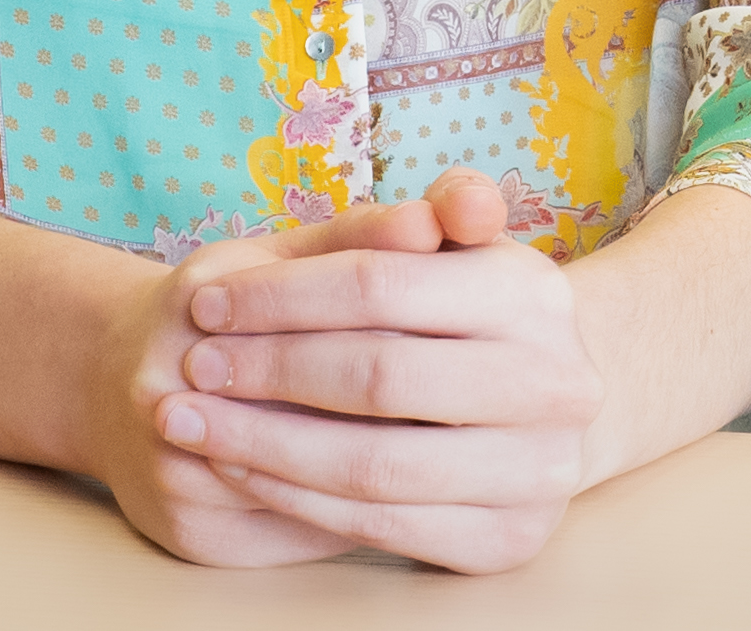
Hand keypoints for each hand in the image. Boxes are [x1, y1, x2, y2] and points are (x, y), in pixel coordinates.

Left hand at [137, 168, 611, 574]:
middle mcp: (557, 384)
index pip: (383, 284)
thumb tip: (437, 210)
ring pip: (373, 462)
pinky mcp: (510, 540)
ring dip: (263, 443)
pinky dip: (297, 497)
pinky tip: (243, 468)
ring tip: (194, 422)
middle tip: (195, 366)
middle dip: (268, 370)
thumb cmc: (461, 317)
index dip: (283, 295)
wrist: (532, 409)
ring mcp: (539, 471)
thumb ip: (432, 214)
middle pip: (379, 376)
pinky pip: (381, 525)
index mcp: (536, 294)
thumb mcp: (450, 249)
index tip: (208, 301)